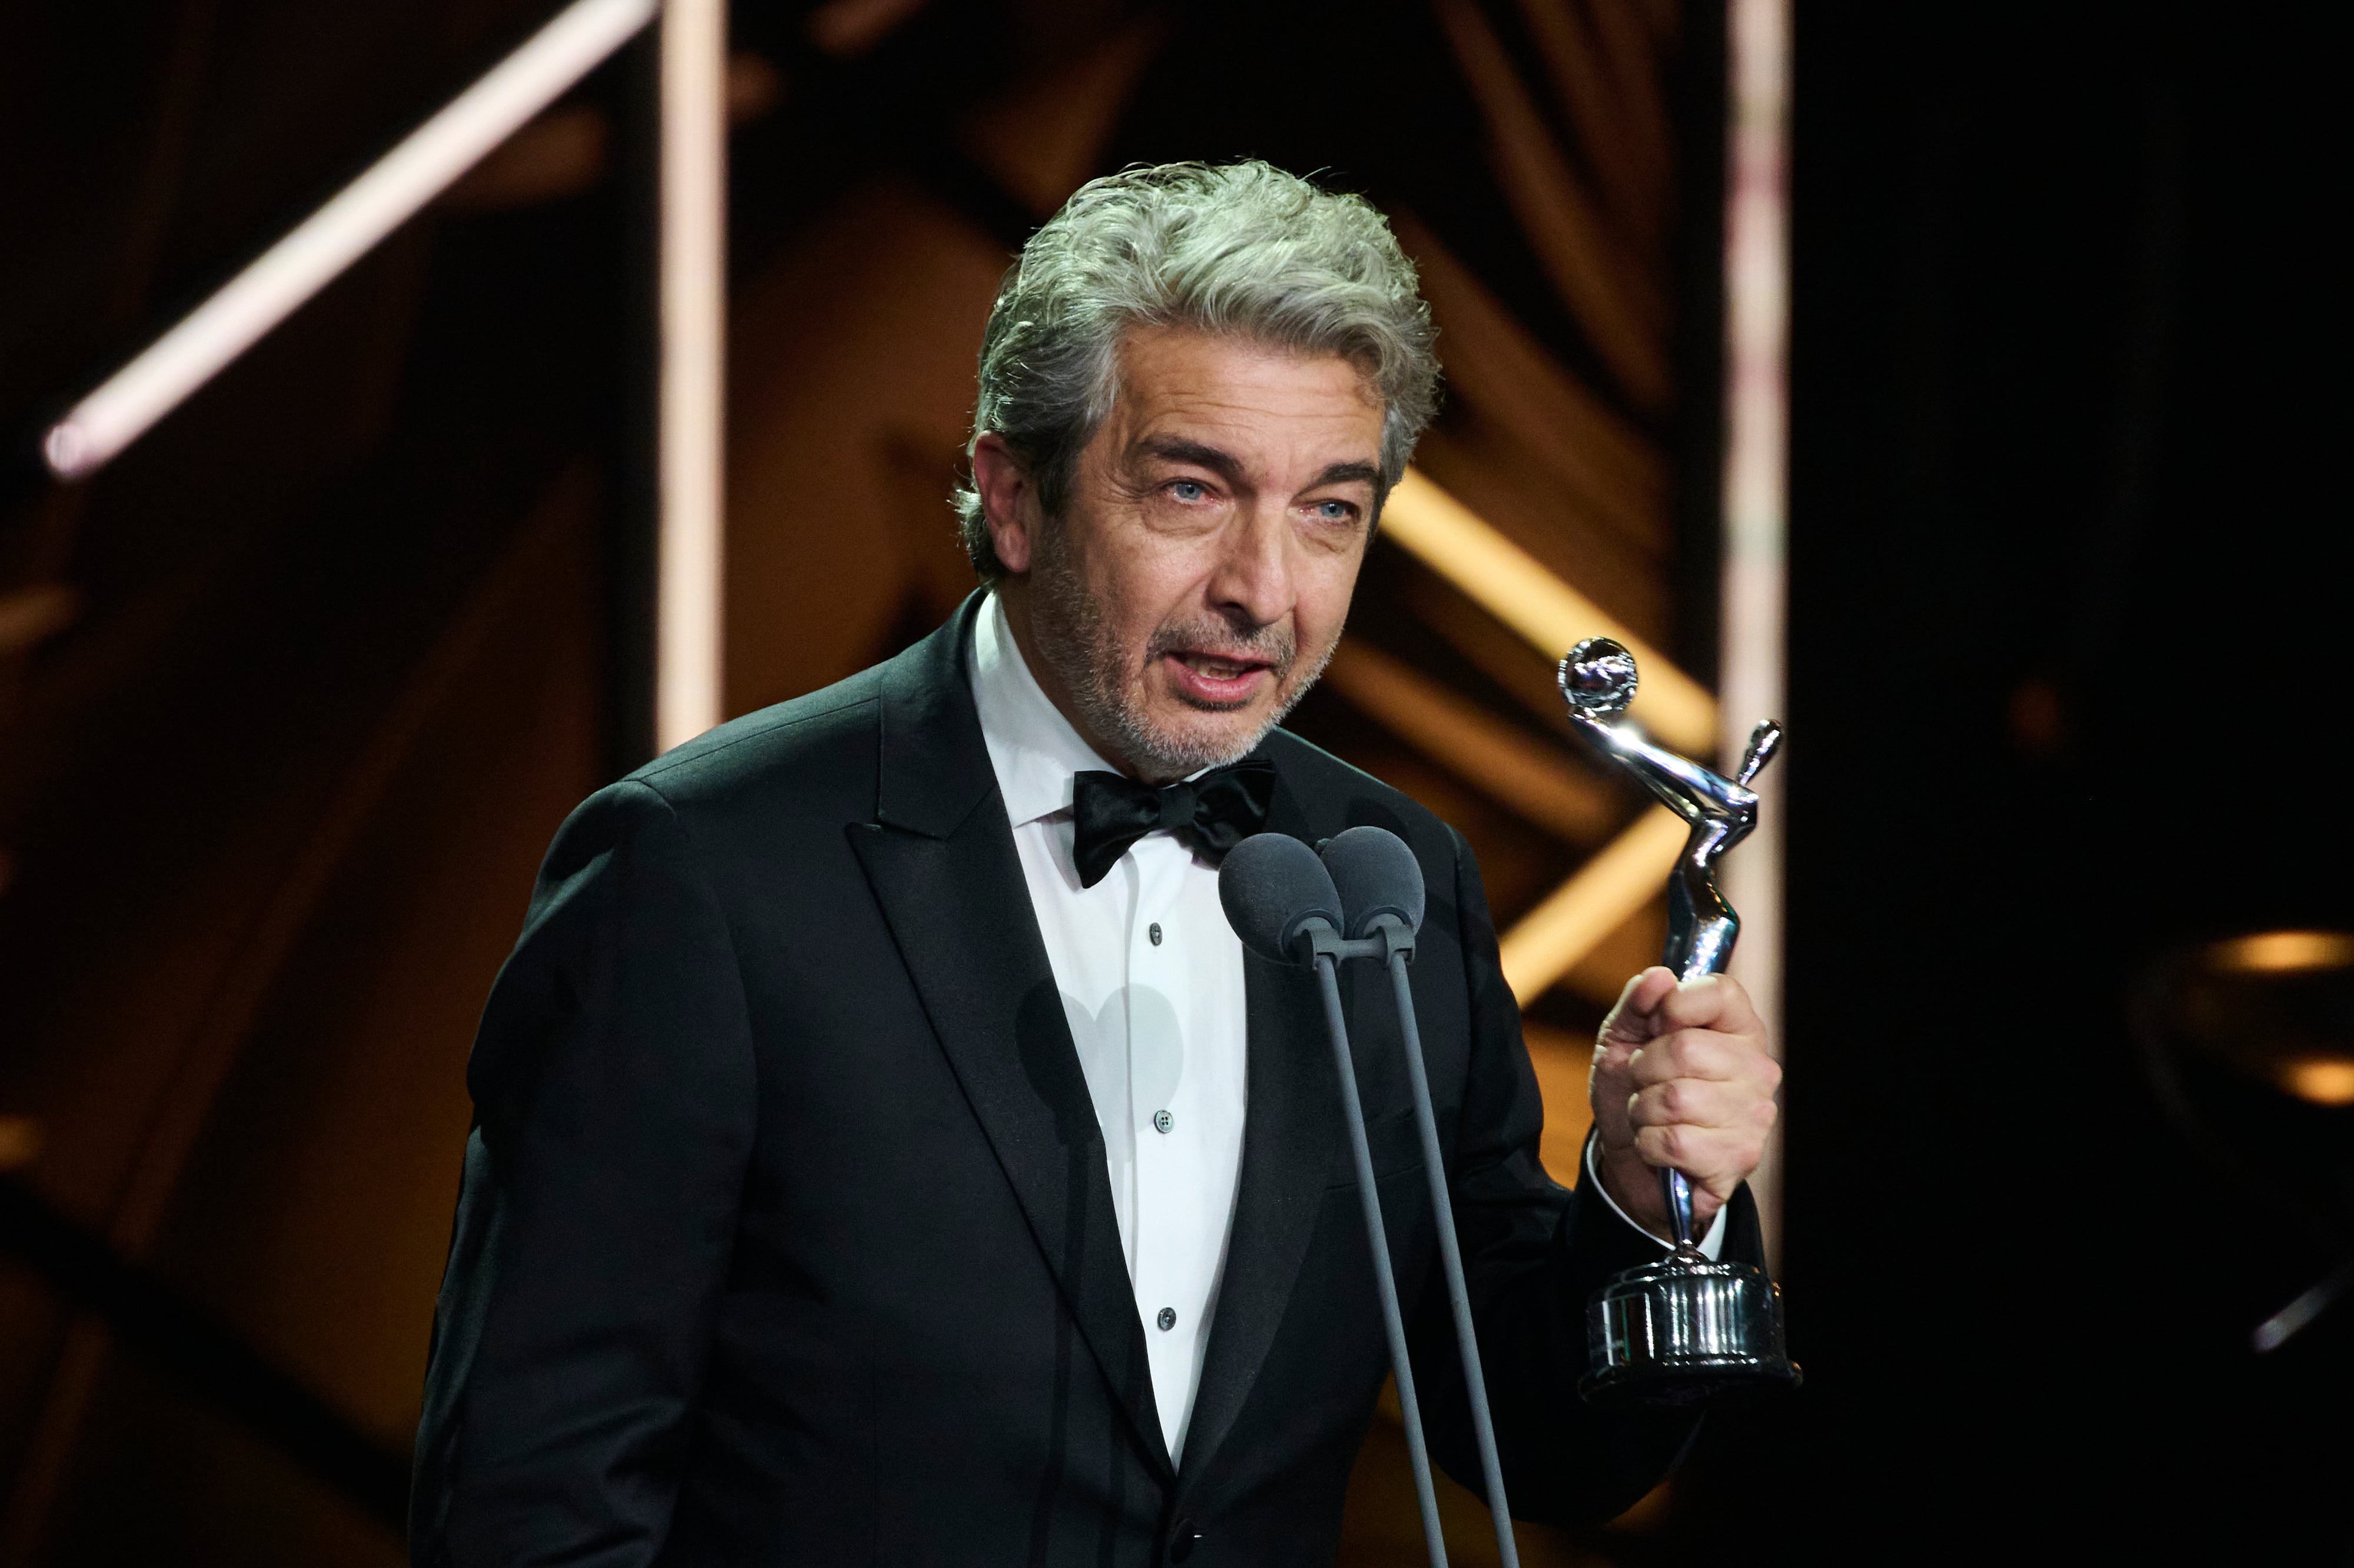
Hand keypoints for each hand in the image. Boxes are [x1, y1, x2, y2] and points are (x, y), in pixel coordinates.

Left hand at [1588, 967, 1780, 1239]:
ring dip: (1642, 1110)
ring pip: (1675, 1099)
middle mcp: (1758, 1068)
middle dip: (1643, 1069)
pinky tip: (1660, 1147)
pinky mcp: (1740, 1158)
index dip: (1674, 1005)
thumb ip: (1637, 1003)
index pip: (1720, 992)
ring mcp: (1754, 1115)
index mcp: (1738, 1029)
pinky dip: (1649, 1144)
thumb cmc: (1636, 1091)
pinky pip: (1675, 1141)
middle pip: (1684, 1049)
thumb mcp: (1623, 1039)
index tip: (1657, 1026)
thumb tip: (1659, 977)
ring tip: (1652, 1116)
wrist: (1633, 1160)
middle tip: (1645, 1084)